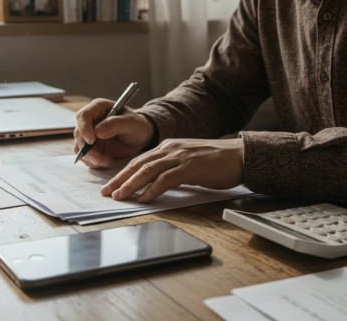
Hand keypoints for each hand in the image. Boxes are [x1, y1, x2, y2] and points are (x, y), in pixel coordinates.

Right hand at [73, 98, 155, 168]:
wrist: (140, 138)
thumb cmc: (137, 126)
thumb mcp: (131, 123)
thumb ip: (115, 124)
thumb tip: (97, 131)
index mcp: (98, 107)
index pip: (83, 115)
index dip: (84, 128)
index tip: (91, 141)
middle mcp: (90, 120)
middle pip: (79, 133)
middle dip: (87, 149)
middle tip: (100, 158)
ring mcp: (89, 134)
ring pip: (79, 147)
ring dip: (91, 157)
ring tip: (107, 161)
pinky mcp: (91, 147)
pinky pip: (85, 156)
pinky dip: (93, 162)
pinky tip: (106, 162)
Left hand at [100, 138, 243, 202]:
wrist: (240, 156)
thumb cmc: (216, 162)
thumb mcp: (187, 163)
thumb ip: (170, 170)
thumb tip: (153, 185)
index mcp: (168, 147)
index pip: (139, 160)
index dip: (122, 173)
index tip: (110, 185)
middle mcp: (171, 149)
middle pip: (138, 164)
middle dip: (120, 179)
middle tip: (107, 193)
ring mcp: (180, 157)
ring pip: (148, 170)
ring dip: (131, 184)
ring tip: (119, 196)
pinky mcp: (191, 167)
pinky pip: (167, 179)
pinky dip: (153, 189)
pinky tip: (145, 198)